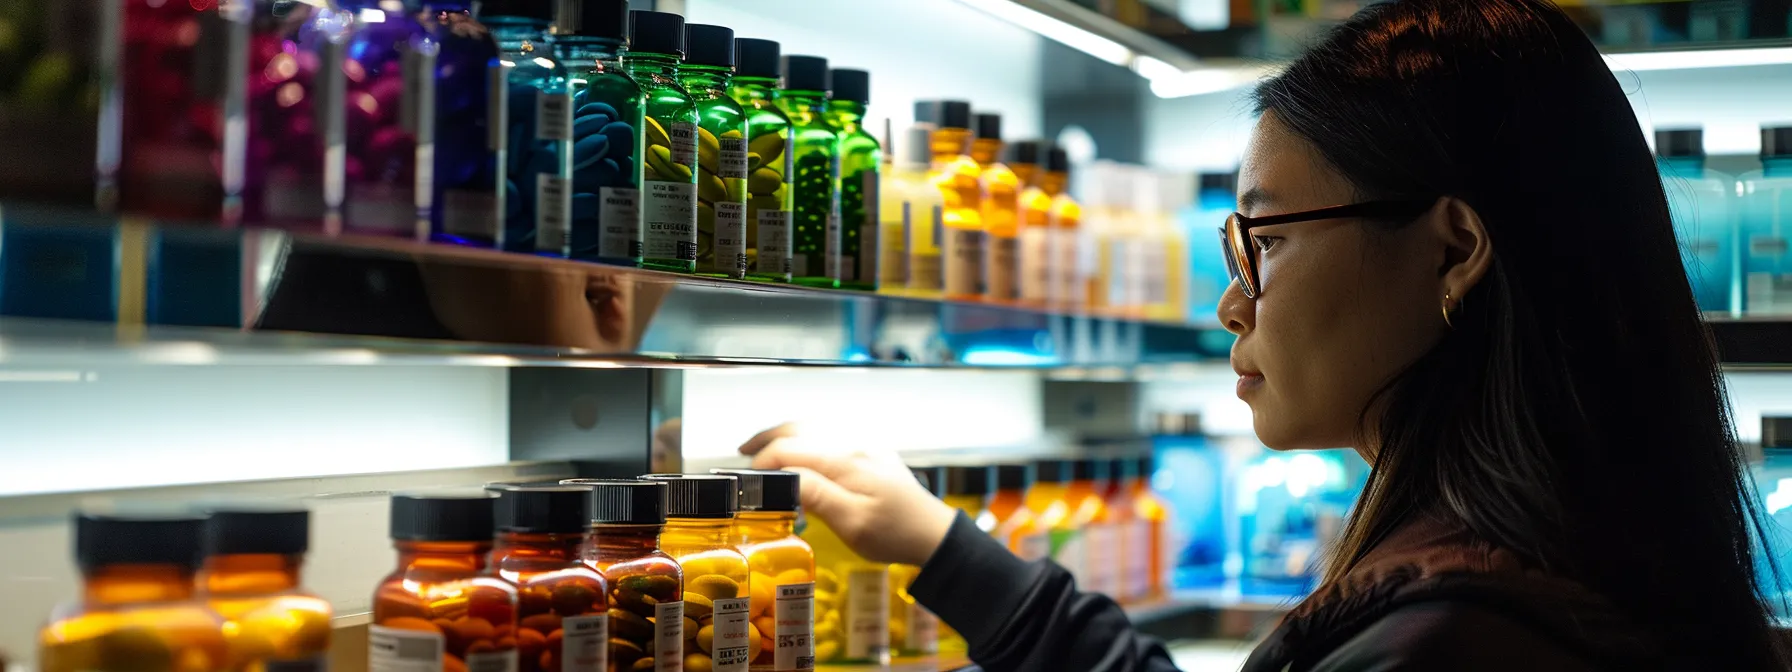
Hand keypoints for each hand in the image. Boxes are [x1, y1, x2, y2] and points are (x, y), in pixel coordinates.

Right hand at [739, 424, 955, 565]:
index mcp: (845, 460)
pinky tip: (803, 452)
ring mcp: (865, 446)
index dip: (763, 461)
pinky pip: (832, 433)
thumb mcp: (851, 523)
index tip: (747, 478)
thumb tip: (783, 476)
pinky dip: (808, 437)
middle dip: (769, 437)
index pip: (790, 449)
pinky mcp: (873, 453)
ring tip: (766, 448)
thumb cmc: (893, 533)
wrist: (933, 534)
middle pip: (801, 428)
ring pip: (816, 427)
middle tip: (744, 452)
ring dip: (787, 434)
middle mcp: (854, 444)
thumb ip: (816, 495)